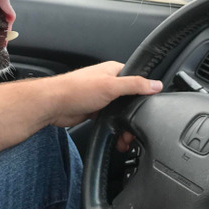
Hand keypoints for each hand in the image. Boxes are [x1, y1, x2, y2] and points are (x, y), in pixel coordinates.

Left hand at [44, 61, 162, 128]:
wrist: (53, 105)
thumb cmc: (76, 89)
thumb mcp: (111, 86)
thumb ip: (135, 85)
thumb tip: (156, 84)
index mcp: (114, 71)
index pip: (137, 79)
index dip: (145, 92)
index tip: (151, 105)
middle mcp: (108, 83)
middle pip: (130, 99)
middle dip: (133, 114)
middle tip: (135, 128)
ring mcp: (101, 97)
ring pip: (120, 111)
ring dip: (123, 124)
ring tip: (126, 137)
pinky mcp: (94, 110)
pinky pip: (110, 119)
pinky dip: (114, 127)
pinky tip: (116, 136)